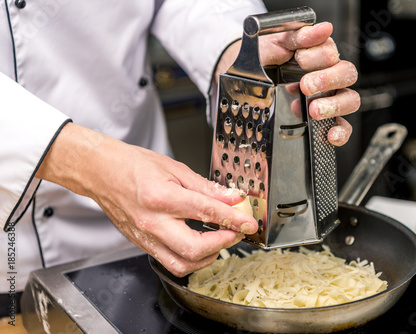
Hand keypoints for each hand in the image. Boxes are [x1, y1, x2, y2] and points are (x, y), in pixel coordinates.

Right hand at [36, 123, 257, 276]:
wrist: (102, 173)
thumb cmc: (134, 166)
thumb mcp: (175, 169)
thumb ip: (206, 188)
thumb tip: (232, 198)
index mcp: (162, 196)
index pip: (207, 212)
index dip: (234, 219)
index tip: (249, 223)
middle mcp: (152, 221)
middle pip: (194, 249)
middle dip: (223, 243)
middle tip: (235, 232)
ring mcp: (145, 237)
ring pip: (182, 264)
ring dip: (207, 258)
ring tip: (219, 241)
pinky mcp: (141, 244)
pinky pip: (169, 262)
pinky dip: (190, 259)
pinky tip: (199, 245)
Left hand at [260, 22, 359, 145]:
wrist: (246, 80)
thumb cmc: (264, 59)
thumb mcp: (275, 44)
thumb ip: (298, 36)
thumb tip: (324, 28)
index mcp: (319, 55)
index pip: (332, 52)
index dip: (318, 56)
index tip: (300, 59)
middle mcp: (328, 77)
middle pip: (347, 74)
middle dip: (328, 79)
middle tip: (306, 85)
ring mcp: (329, 99)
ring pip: (350, 99)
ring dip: (335, 105)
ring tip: (313, 110)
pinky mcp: (326, 121)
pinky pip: (343, 127)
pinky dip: (340, 132)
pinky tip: (330, 134)